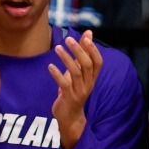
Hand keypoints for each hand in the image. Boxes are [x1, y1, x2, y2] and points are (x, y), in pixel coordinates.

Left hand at [50, 30, 103, 148]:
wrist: (70, 116)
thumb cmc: (74, 89)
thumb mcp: (79, 71)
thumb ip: (83, 53)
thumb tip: (88, 33)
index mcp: (92, 77)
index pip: (98, 62)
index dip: (94, 50)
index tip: (86, 38)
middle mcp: (89, 84)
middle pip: (87, 65)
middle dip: (78, 51)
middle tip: (68, 39)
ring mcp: (80, 91)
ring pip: (75, 73)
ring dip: (66, 59)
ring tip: (57, 48)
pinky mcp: (69, 98)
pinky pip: (64, 84)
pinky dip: (57, 74)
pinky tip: (50, 66)